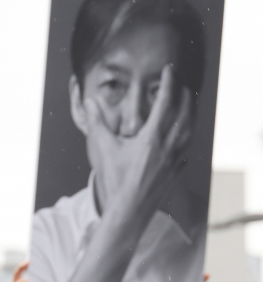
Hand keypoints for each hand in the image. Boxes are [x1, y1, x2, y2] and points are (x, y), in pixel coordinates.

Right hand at [84, 65, 192, 212]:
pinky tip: (183, 142)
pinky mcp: (175, 173)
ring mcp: (175, 160)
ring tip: (188, 107)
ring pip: (190, 131)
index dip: (169, 83)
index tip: (169, 70)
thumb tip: (89, 103)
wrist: (128, 210)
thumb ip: (97, 123)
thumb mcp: (103, 149)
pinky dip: (186, 141)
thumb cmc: (116, 180)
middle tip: (182, 84)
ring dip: (191, 115)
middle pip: (185, 113)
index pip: (166, 102)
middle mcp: (169, 146)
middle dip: (186, 95)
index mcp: (152, 137)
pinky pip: (186, 152)